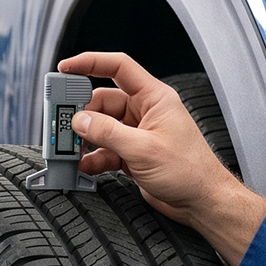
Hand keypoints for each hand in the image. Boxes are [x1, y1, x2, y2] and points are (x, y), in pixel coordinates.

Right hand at [58, 51, 265, 265]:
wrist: (201, 202)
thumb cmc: (189, 171)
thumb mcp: (143, 149)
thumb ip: (108, 133)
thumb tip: (80, 121)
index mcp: (154, 98)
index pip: (119, 67)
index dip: (90, 63)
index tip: (66, 68)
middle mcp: (145, 112)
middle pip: (103, 102)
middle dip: (82, 114)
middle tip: (63, 124)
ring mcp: (138, 134)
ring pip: (101, 128)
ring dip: (86, 139)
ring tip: (72, 151)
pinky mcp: (133, 155)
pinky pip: (106, 150)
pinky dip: (94, 158)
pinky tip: (86, 167)